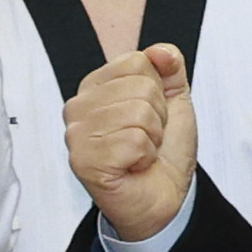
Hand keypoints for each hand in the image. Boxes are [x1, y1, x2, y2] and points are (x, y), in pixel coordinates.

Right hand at [64, 42, 200, 240]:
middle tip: (147, 139)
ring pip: (138, 112)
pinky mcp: (84, 161)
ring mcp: (77, 135)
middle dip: (158, 117)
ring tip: (140, 153)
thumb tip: (161, 51)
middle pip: (141, 86)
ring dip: (152, 138)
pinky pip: (133, 140)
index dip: (158, 91)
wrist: (164, 200)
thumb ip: (170, 69)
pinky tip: (133, 166)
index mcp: (95, 87)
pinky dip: (145, 157)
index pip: (137, 61)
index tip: (150, 117)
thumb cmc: (162, 154)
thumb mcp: (174, 102)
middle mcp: (79, 107)